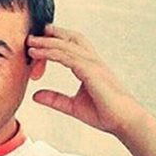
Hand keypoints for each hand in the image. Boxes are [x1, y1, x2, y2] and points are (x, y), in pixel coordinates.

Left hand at [26, 25, 147, 135]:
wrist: (124, 121)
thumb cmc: (105, 114)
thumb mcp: (73, 106)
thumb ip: (55, 99)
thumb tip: (36, 96)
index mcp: (91, 67)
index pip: (73, 46)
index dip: (58, 40)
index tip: (40, 39)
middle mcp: (93, 62)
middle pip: (71, 39)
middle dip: (52, 34)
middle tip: (32, 34)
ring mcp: (93, 65)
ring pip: (66, 46)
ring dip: (47, 42)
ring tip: (30, 42)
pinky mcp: (91, 71)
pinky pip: (67, 57)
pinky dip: (51, 53)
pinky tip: (38, 53)